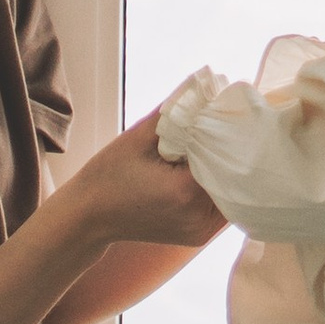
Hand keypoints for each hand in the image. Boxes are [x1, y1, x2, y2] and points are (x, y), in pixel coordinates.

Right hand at [65, 107, 224, 249]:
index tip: (232, 112)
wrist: (89, 217)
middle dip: (234, 151)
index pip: (227, 156)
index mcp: (185, 192)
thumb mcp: (139, 136)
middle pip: (235, 178)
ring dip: (229, 170)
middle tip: (231, 124)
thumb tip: (203, 86)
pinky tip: (210, 166)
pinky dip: (220, 186)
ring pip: (233, 194)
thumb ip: (175, 111)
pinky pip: (222, 207)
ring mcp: (199, 232)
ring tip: (221, 145)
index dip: (230, 133)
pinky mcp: (198, 236)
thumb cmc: (108, 175)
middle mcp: (198, 217)